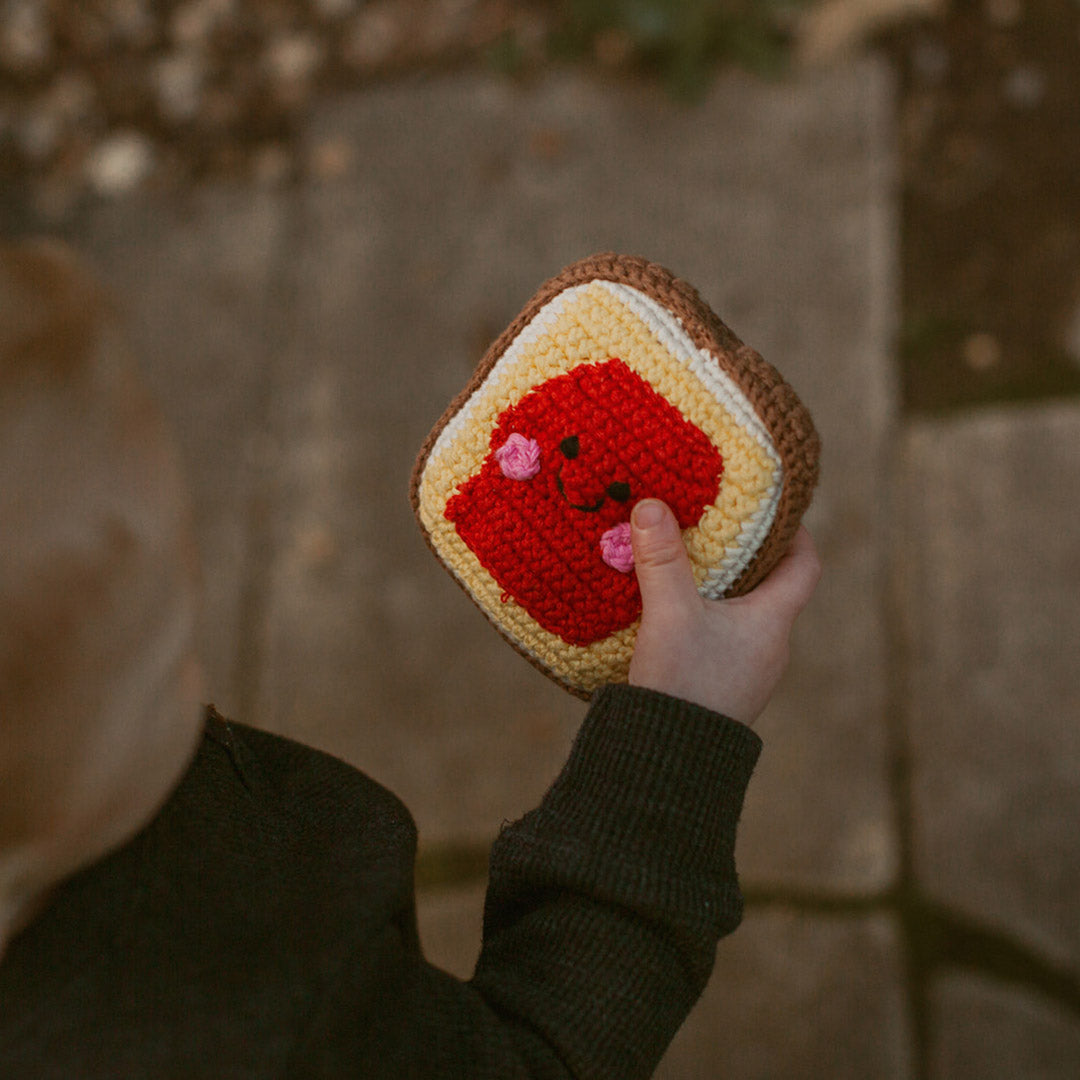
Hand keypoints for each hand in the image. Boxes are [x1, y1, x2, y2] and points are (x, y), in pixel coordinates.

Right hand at [627, 500, 820, 724]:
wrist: (669, 762)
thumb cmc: (685, 683)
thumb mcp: (671, 614)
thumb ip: (662, 560)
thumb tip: (651, 505)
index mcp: (773, 621)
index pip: (805, 566)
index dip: (795, 533)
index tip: (771, 510)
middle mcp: (770, 646)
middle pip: (770, 587)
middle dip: (744, 554)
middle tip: (712, 526)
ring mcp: (747, 671)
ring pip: (742, 615)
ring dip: (718, 589)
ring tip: (683, 565)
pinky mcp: (722, 688)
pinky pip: (722, 640)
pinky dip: (703, 618)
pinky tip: (668, 614)